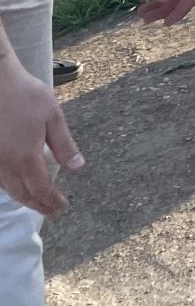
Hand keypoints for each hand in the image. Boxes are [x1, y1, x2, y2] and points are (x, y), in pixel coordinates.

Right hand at [0, 52, 81, 214]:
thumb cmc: (24, 94)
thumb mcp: (53, 117)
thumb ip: (65, 145)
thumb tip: (78, 168)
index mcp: (25, 156)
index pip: (40, 189)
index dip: (52, 201)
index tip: (62, 208)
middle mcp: (4, 163)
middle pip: (22, 194)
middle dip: (38, 205)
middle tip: (52, 211)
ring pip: (7, 188)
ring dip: (23, 198)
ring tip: (37, 201)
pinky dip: (9, 186)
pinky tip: (16, 184)